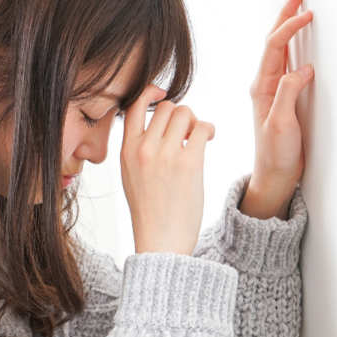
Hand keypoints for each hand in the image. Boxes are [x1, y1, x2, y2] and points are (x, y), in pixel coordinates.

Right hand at [121, 85, 215, 255]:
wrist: (161, 242)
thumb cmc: (150, 212)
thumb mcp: (130, 177)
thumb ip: (137, 150)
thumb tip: (158, 124)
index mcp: (126, 151)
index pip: (133, 106)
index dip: (150, 93)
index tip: (163, 96)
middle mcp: (143, 149)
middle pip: (166, 107)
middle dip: (181, 115)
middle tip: (188, 133)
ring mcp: (165, 155)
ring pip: (185, 112)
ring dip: (196, 121)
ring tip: (199, 138)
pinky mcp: (189, 163)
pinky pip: (203, 128)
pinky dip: (209, 129)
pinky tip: (210, 139)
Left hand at [239, 0, 314, 219]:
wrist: (275, 176)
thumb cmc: (276, 154)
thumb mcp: (281, 124)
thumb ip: (288, 94)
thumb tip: (303, 68)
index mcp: (262, 87)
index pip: (275, 47)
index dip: (290, 27)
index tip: (307, 13)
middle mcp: (265, 85)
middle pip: (274, 42)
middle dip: (285, 16)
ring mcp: (273, 91)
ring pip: (281, 51)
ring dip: (289, 28)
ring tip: (298, 8)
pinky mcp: (283, 98)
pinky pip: (288, 64)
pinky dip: (295, 47)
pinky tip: (301, 42)